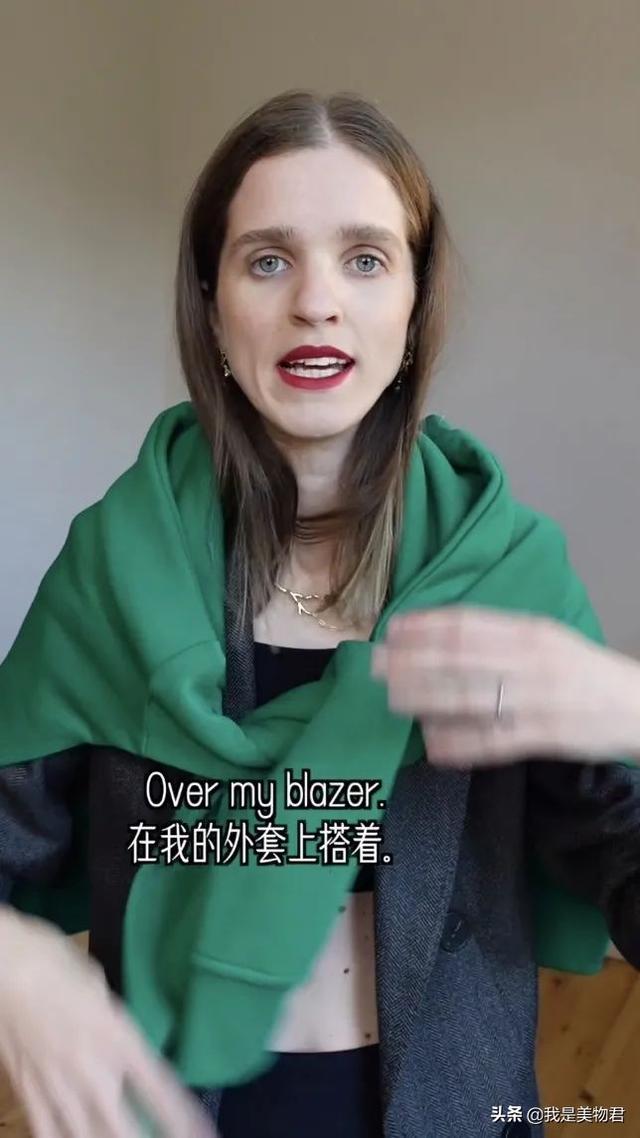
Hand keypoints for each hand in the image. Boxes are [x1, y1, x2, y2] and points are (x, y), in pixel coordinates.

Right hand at [0, 907, 217, 1137]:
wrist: (4, 967)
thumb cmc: (52, 962)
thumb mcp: (98, 983)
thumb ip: (111, 1018)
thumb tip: (115, 1033)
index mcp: (118, 1037)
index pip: (159, 1088)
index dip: (183, 1117)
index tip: (204, 1134)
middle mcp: (93, 1071)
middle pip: (127, 1129)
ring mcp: (60, 1088)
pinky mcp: (29, 1094)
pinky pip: (49, 1134)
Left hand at [371, 606, 639, 767]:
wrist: (634, 705)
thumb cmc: (580, 669)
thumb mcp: (545, 637)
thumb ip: (499, 634)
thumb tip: (440, 633)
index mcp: (530, 631)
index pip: (467, 624)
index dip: (424, 626)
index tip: (392, 629)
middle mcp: (530, 662)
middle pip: (459, 659)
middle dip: (411, 661)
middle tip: (374, 665)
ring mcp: (535, 701)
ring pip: (469, 698)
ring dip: (424, 698)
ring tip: (392, 698)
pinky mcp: (542, 737)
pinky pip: (492, 741)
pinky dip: (459, 742)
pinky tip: (431, 744)